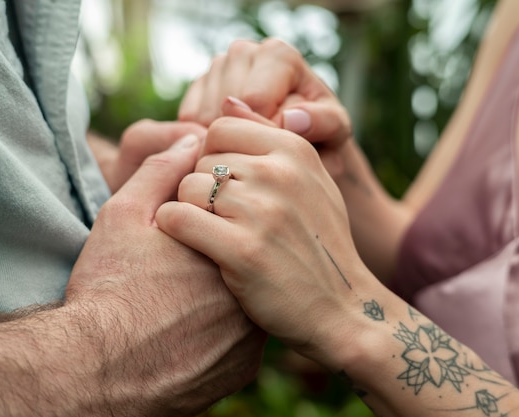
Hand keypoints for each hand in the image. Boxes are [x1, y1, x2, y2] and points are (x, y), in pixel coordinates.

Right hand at [67, 133, 264, 415]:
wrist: (93, 368)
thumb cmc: (107, 288)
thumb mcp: (124, 215)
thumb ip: (162, 171)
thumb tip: (193, 139)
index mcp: (226, 243)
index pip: (235, 217)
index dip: (208, 221)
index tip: (182, 240)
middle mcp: (250, 284)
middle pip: (243, 257)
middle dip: (218, 258)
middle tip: (179, 274)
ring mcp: (252, 332)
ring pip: (247, 298)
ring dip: (222, 297)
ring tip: (183, 302)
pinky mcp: (244, 366)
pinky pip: (242, 340)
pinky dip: (222, 333)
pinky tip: (189, 331)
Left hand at [156, 118, 370, 369]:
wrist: (341, 308)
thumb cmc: (318, 243)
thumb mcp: (309, 181)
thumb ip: (268, 138)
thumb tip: (227, 100)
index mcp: (295, 150)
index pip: (221, 127)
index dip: (214, 156)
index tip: (225, 186)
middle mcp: (279, 173)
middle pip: (201, 159)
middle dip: (204, 188)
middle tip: (223, 218)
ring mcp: (262, 211)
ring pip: (187, 188)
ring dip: (191, 211)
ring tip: (215, 234)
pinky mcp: (241, 250)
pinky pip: (177, 219)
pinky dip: (177, 231)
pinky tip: (197, 245)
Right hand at [179, 38, 351, 181]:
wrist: (301, 137)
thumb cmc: (320, 132)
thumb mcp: (334, 129)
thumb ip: (321, 122)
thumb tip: (292, 119)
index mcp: (278, 55)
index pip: (253, 100)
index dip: (263, 134)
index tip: (279, 149)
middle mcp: (244, 52)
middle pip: (223, 106)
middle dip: (241, 139)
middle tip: (261, 156)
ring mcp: (217, 69)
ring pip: (202, 117)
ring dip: (222, 143)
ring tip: (249, 153)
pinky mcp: (197, 90)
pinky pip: (187, 124)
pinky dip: (205, 142)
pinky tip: (231, 148)